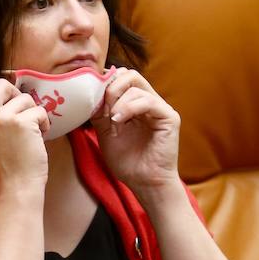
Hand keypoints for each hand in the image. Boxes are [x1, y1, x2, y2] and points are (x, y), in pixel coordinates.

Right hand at [0, 77, 49, 190]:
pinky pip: (39, 110)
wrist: (17, 186)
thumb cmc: (7, 164)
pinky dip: (44, 122)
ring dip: (33, 112)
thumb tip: (7, 91)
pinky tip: (40, 136)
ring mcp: (2, 118)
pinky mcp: (22, 122)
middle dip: (16, 92)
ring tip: (32, 131)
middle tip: (24, 109)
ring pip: (24, 97)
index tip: (4, 91)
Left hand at [91, 68, 180, 195]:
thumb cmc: (128, 163)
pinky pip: (148, 101)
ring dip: (117, 101)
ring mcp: (160, 108)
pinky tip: (118, 120)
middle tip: (101, 106)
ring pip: (136, 86)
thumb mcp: (106, 133)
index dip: (105, 83)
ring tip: (111, 120)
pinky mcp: (169, 117)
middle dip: (110, 87)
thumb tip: (89, 94)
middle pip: (130, 75)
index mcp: (136, 104)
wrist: (144, 184)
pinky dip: (129, 107)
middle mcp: (149, 102)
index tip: (92, 98)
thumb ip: (100, 113)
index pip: (122, 78)